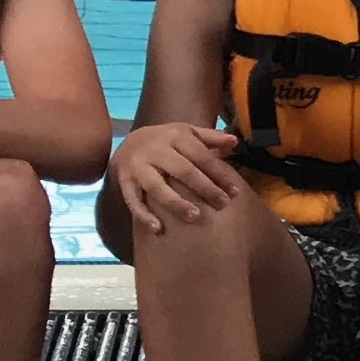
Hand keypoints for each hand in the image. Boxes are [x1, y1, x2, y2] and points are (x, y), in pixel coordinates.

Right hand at [113, 121, 244, 232]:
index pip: (201, 156)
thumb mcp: (187, 132)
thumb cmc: (166, 140)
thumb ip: (211, 137)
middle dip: (205, 188)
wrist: (127, 141)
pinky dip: (144, 215)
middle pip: (183, 171)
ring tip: (195, 216)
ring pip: (157, 187)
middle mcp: (156, 151)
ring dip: (176, 203)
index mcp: (175, 137)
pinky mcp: (124, 182)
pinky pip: (133, 200)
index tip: (234, 191)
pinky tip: (157, 228)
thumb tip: (235, 141)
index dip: (219, 174)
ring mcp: (138, 167)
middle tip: (222, 204)